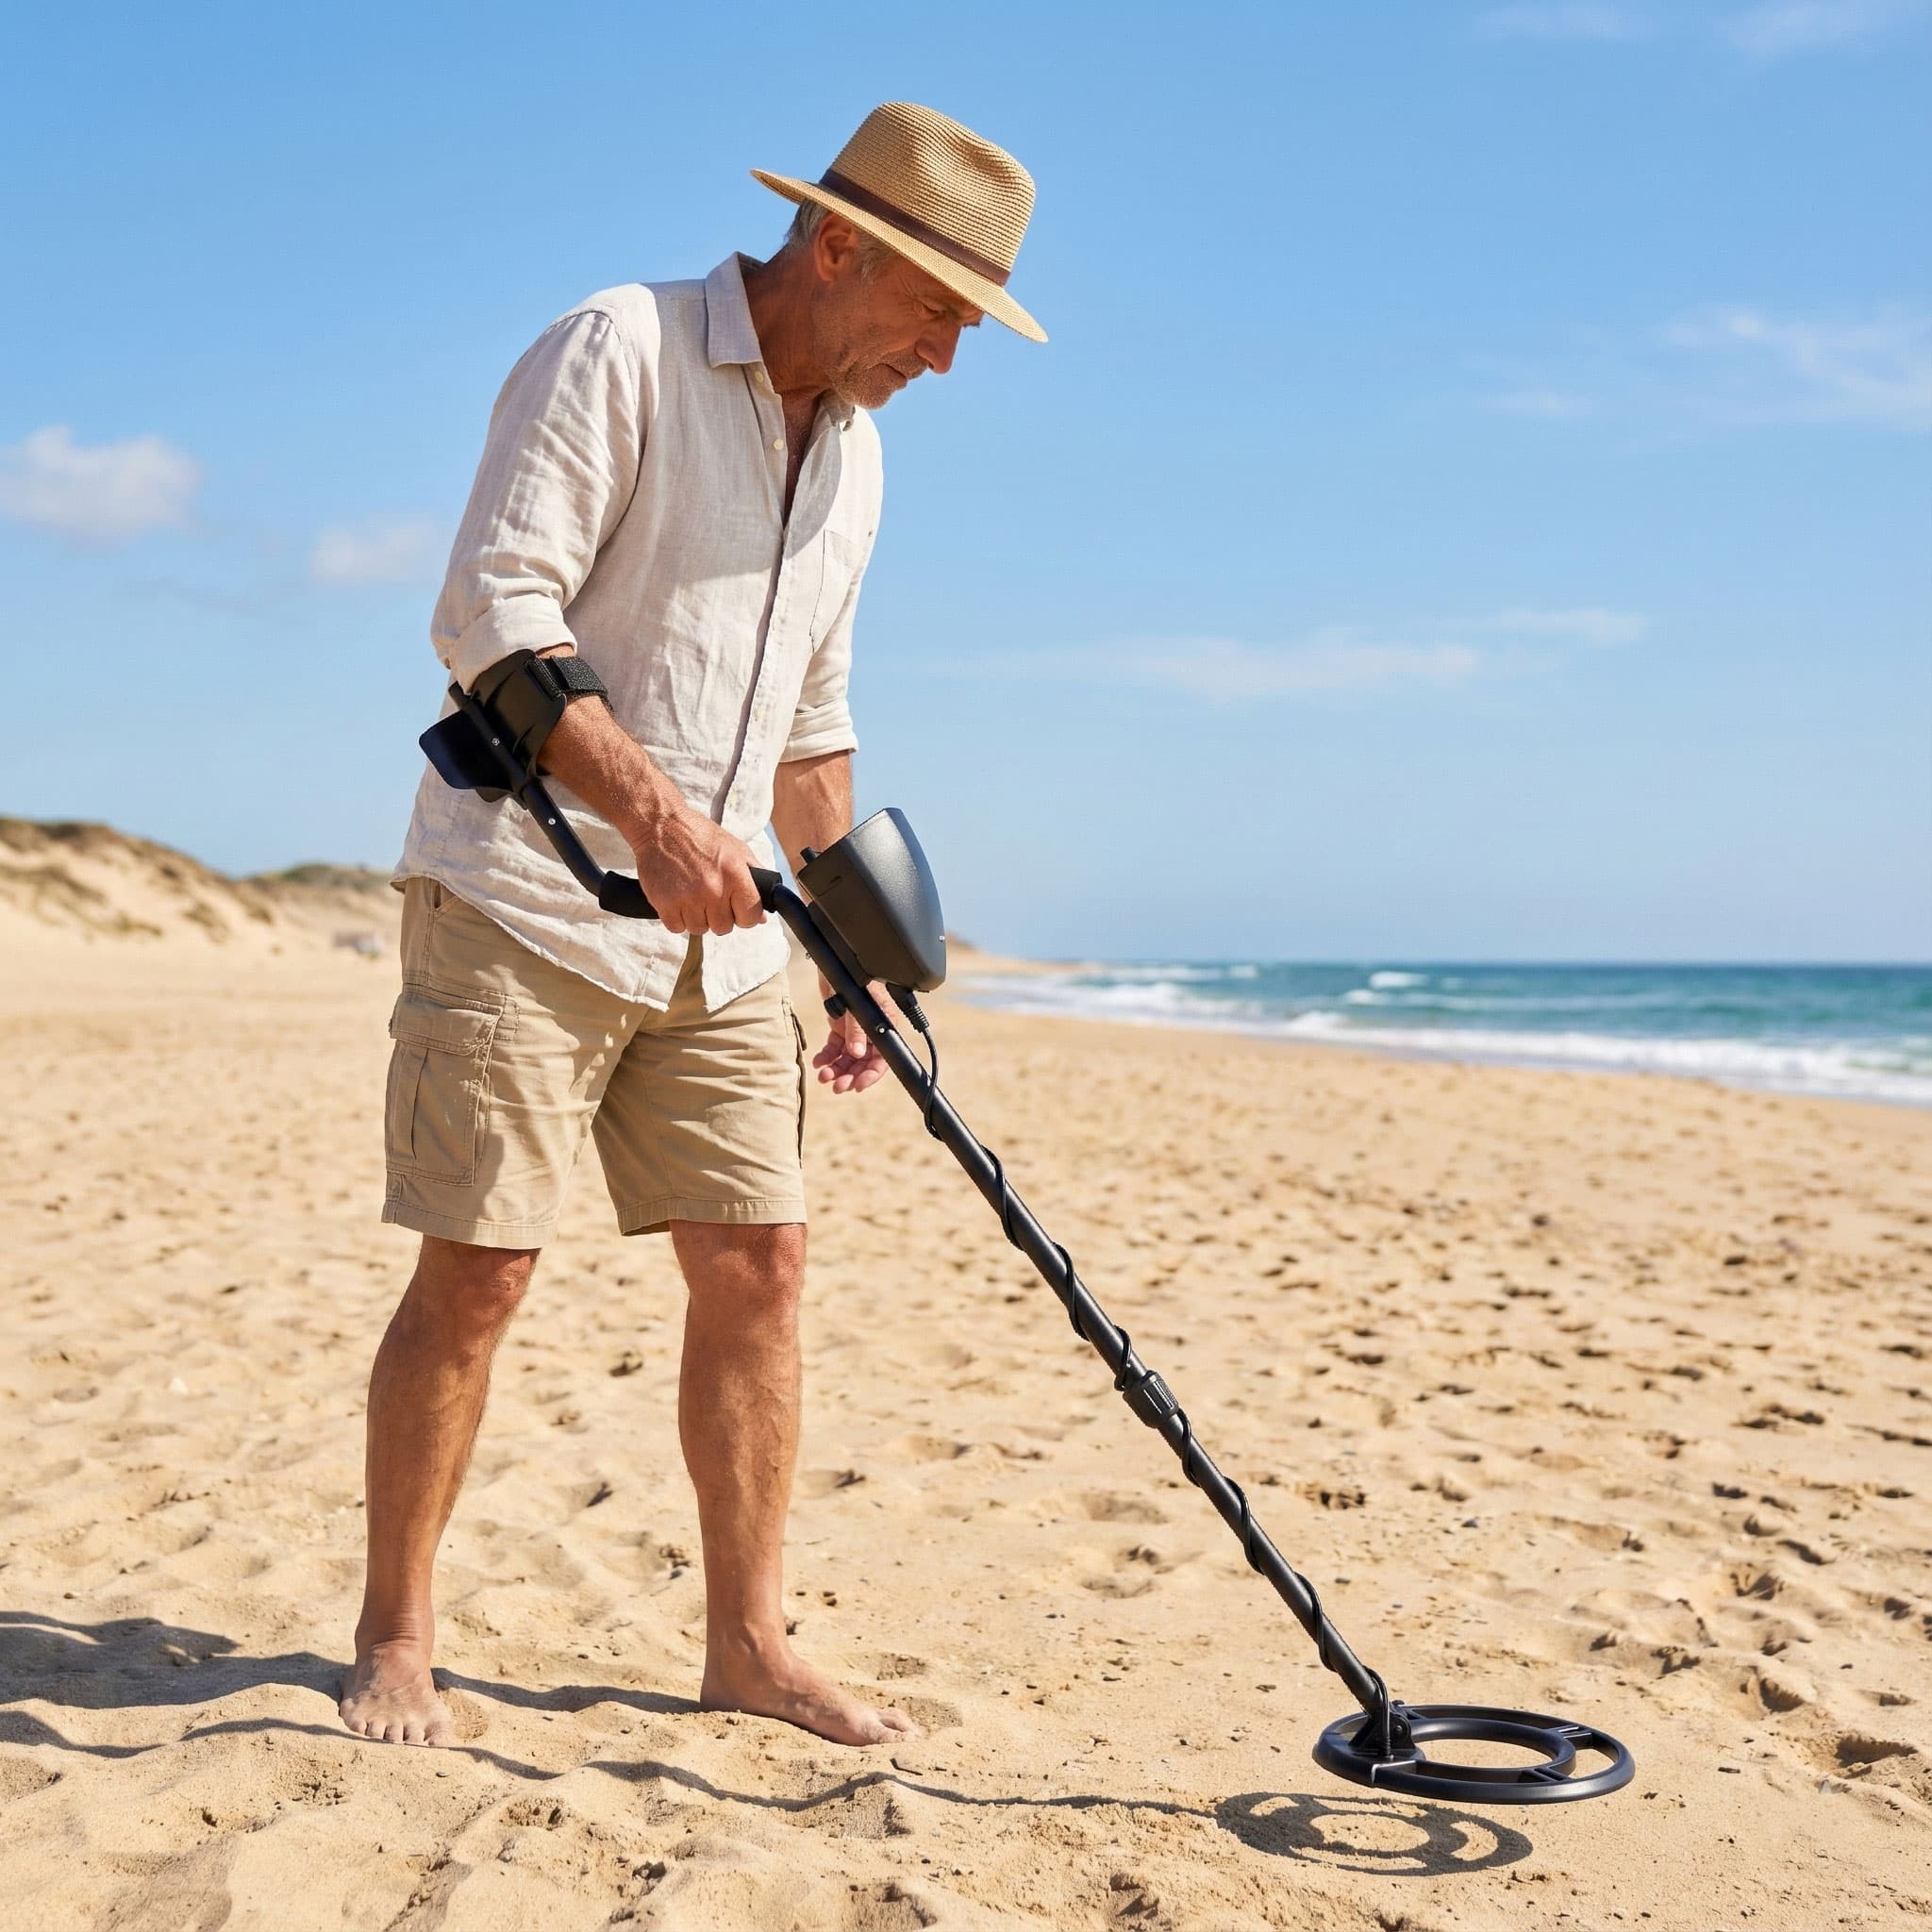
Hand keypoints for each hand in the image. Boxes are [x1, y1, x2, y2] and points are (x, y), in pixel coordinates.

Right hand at [632, 809, 766, 935]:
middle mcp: (713, 889)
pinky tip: (677, 898)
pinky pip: (676, 927)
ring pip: (699, 929)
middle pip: (723, 928)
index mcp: (735, 875)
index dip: (745, 916)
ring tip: (691, 894)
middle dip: (718, 916)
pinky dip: (676, 917)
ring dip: (696, 917)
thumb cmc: (700, 835)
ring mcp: (688, 898)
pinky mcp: (665, 903)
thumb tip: (762, 916)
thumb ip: (754, 881)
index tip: (736, 908)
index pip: (751, 917)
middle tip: (709, 897)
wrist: (661, 824)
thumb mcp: (736, 850)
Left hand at [812, 974, 890, 1095]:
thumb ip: (856, 1030)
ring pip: (848, 1058)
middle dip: (849, 1075)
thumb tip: (857, 1054)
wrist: (835, 959)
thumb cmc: (855, 976)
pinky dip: (827, 1056)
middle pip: (863, 1062)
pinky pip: (835, 1047)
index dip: (870, 1075)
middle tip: (835, 1086)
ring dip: (836, 1069)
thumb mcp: (856, 1004)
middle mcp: (871, 1031)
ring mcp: (855, 1029)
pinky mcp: (840, 1025)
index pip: (881, 1058)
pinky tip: (819, 1062)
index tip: (856, 1086)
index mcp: (884, 1027)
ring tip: (824, 1076)